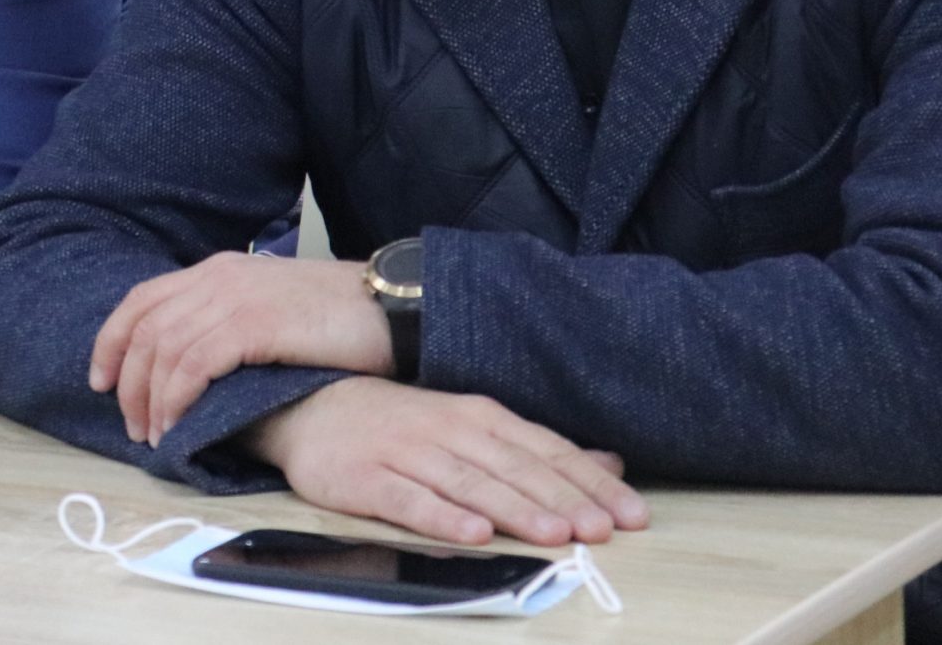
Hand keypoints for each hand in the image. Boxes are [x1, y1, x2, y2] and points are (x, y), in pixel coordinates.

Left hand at [90, 253, 390, 445]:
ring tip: (156, 437)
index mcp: (218, 270)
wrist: (391, 307)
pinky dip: (176, 399)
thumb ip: (231, 322)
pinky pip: (192, 365)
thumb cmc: (339, 318)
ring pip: (163, 350)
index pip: (142, 300)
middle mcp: (218, 277)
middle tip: (133, 426)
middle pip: (144, 328)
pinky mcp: (252, 324)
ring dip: (151, 399)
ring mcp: (234, 297)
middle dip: (128, 382)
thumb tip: (195, 364)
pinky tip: (179, 426)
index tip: (102, 381)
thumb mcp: (272, 308)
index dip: (112, 341)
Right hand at [246, 377, 648, 547]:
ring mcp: (406, 452)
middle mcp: (448, 430)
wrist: (310, 406)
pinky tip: (471, 533)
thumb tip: (607, 462)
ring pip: (469, 483)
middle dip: (562, 500)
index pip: (546, 451)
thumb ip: (535, 449)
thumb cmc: (400, 424)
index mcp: (479, 417)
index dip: (589, 482)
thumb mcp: (471, 426)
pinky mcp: (364, 478)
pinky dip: (441, 516)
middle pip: (515, 469)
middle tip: (602, 530)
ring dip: (515, 509)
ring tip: (555, 535)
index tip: (631, 514)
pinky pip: (407, 499)